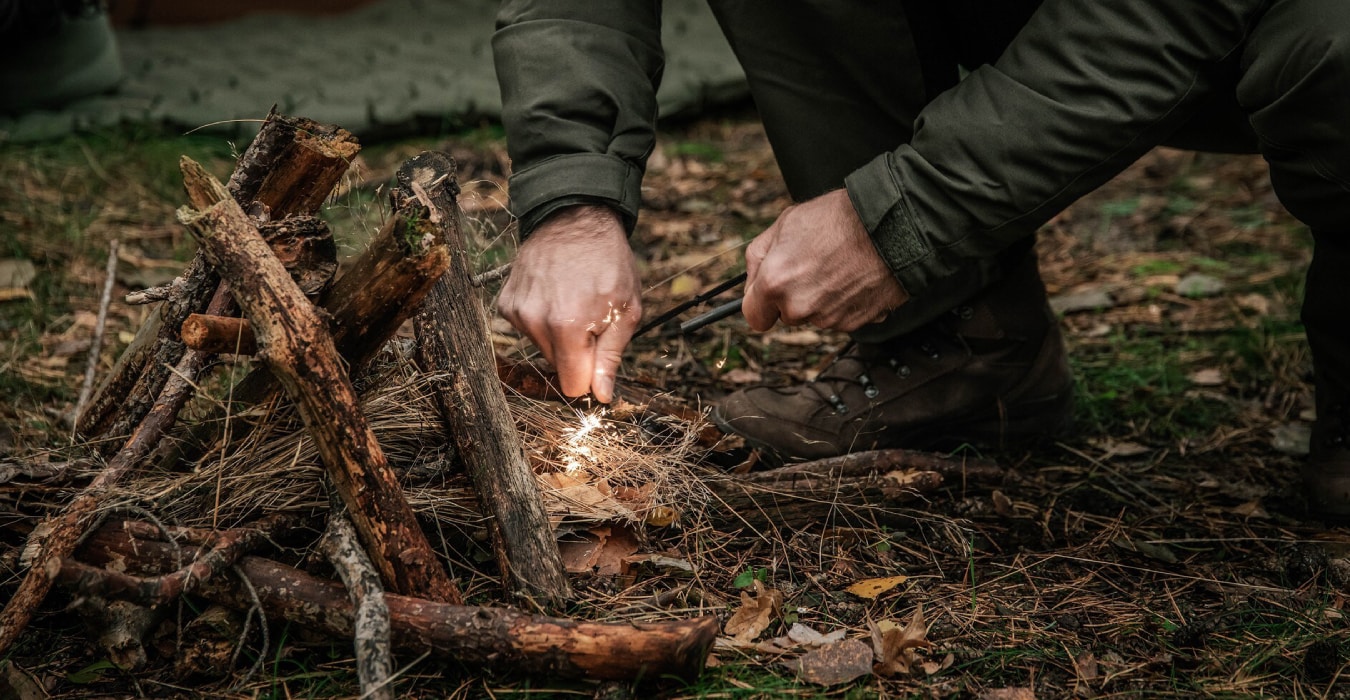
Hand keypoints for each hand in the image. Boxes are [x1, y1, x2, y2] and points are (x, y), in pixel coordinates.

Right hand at [498, 205, 640, 402]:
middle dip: (576, 353)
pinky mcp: (506, 303)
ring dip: (559, 334)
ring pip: (542, 348)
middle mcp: (535, 322)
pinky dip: (543, 319)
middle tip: (591, 318)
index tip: (599, 359)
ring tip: (573, 300)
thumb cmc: (608, 261)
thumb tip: (601, 395)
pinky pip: (528, 329)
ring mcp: (517, 312)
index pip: (572, 386)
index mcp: (567, 328)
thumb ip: (610, 357)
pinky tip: (555, 294)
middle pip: (557, 368)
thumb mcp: (627, 310)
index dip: (590, 377)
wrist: (576, 217)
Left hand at [742, 189, 907, 331]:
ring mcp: (828, 319)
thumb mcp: (785, 223)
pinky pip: (840, 316)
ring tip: (836, 266)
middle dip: (793, 296)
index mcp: (775, 284)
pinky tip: (852, 276)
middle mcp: (799, 308)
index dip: (761, 301)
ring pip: (814, 316)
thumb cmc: (839, 219)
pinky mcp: (855, 323)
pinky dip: (843, 302)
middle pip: (786, 316)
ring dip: (819, 299)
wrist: (891, 226)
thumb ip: (758, 256)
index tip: (770, 290)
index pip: (754, 317)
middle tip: (812, 265)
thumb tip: (752, 279)